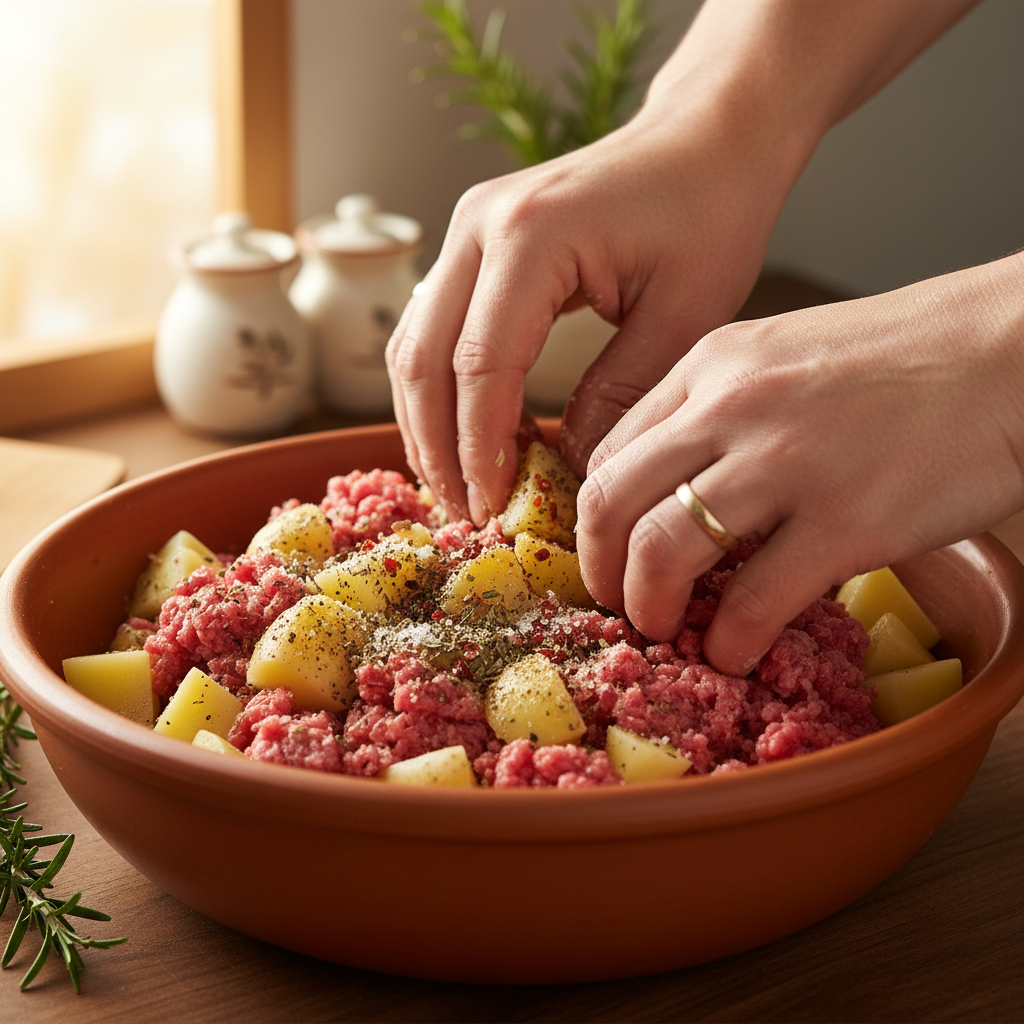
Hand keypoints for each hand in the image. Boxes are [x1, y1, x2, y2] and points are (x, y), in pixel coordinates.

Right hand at [386, 97, 795, 523]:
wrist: (705, 140)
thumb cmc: (709, 213)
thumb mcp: (684, 316)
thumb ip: (620, 395)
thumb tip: (568, 469)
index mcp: (531, 236)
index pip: (480, 366)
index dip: (479, 449)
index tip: (491, 510)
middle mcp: (478, 225)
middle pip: (422, 358)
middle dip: (437, 448)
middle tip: (465, 514)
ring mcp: (465, 229)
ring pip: (412, 346)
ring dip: (426, 424)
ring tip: (458, 487)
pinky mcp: (471, 244)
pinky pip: (432, 328)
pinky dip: (440, 389)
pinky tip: (467, 435)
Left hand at [576, 256, 1023, 675]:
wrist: (1012, 351)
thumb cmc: (904, 358)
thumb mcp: (784, 356)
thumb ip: (720, 411)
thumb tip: (677, 487)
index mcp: (711, 365)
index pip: (608, 451)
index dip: (596, 517)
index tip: (609, 552)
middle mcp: (732, 408)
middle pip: (610, 502)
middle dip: (599, 568)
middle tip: (616, 601)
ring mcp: (787, 464)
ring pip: (662, 551)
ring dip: (648, 608)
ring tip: (664, 631)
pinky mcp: (847, 520)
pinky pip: (752, 602)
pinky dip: (728, 641)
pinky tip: (734, 652)